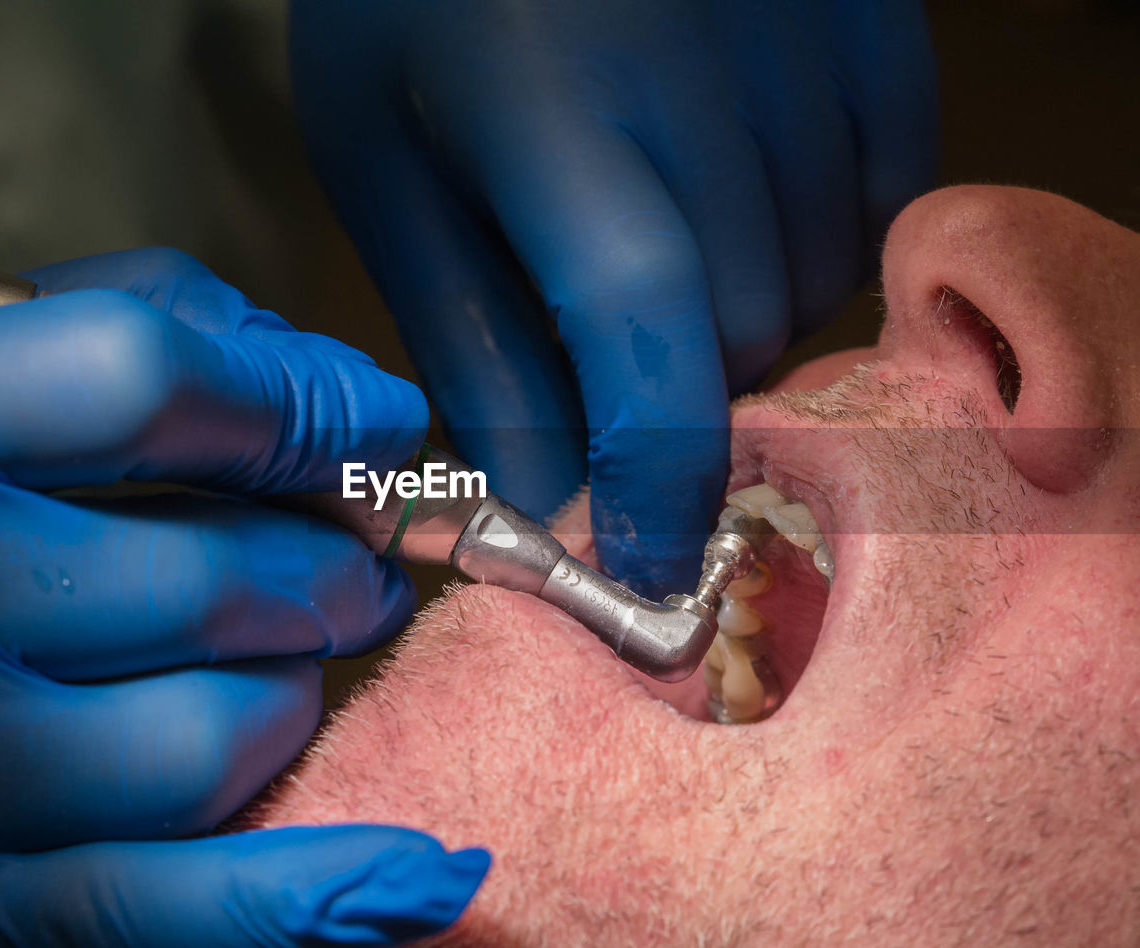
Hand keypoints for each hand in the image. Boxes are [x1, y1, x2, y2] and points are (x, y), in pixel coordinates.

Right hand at [0, 249, 487, 947]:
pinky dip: (313, 893)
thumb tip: (312, 376)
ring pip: (226, 735)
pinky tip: (422, 871)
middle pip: (220, 577)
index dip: (305, 396)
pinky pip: (180, 914)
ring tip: (276, 652)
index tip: (374, 416)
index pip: (157, 386)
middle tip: (356, 548)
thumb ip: (124, 320)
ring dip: (295, 685)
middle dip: (335, 556)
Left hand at [291, 0, 936, 595]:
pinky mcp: (874, 13)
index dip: (658, 470)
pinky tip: (746, 212)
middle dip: (681, 394)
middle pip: (741, 322)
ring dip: (750, 322)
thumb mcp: (392, 173)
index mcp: (545, 96)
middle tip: (619, 370)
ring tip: (670, 265)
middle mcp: (701, 57)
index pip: (643, 321)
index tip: (649, 561)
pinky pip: (887, 196)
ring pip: (823, 275)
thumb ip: (472, 344)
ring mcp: (808, 28)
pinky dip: (825, 247)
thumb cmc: (416, 12)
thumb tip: (555, 505)